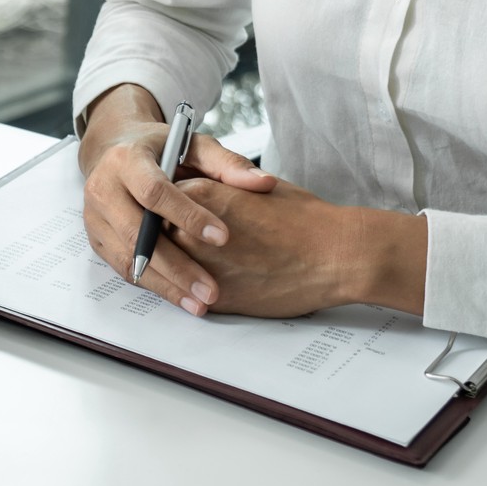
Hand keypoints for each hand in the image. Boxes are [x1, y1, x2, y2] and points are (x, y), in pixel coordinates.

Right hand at [79, 84, 275, 313]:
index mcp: (126, 160)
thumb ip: (228, 164)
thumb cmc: (161, 150)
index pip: (155, 192)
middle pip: (138, 234)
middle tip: (212, 290)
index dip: (188, 216)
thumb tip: (264, 183)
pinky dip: (153, 285)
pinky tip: (181, 298)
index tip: (223, 238)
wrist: (115, 151)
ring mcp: (95, 218)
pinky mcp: (97, 240)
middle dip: (177, 265)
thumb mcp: (194, 146)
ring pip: (128, 259)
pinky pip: (123, 268)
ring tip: (200, 302)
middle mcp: (103, 189)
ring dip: (165, 284)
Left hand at [172, 179, 428, 316]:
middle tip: (168, 247)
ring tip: (183, 270)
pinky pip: (187, 295)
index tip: (167, 219)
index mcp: (197, 194)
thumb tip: (195, 199)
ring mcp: (196, 265)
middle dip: (158, 242)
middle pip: (153, 236)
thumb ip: (214, 192)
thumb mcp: (249, 189)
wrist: (333, 253)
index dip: (163, 212)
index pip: (159, 202)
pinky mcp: (212, 296)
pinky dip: (189, 294)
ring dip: (170, 271)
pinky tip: (202, 289)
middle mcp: (187, 229)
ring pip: (166, 269)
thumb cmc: (302, 218)